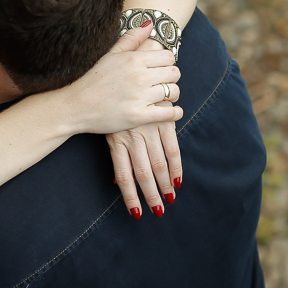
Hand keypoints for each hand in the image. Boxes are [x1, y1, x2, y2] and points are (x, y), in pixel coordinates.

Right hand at [61, 23, 181, 134]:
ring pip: (173, 92)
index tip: (159, 69)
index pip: (168, 57)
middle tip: (161, 83)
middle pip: (174, 73)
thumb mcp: (110, 55)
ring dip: (171, 95)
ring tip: (162, 98)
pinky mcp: (139, 116)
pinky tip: (170, 112)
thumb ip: (131, 38)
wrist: (74, 106)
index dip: (166, 63)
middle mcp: (139, 76)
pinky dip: (175, 113)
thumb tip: (149, 23)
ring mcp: (139, 97)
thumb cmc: (91, 80)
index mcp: (133, 59)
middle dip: (170, 78)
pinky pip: (170, 113)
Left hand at [106, 102, 180, 218]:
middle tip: (157, 212)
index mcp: (116, 141)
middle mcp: (133, 138)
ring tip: (169, 200)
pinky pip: (173, 149)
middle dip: (150, 195)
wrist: (130, 74)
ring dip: (165, 184)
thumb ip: (116, 154)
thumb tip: (114, 181)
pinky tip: (178, 181)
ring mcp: (149, 130)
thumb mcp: (109, 129)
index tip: (136, 212)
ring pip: (158, 164)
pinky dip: (176, 166)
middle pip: (142, 174)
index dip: (130, 195)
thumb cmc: (114, 106)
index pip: (123, 176)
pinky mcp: (164, 122)